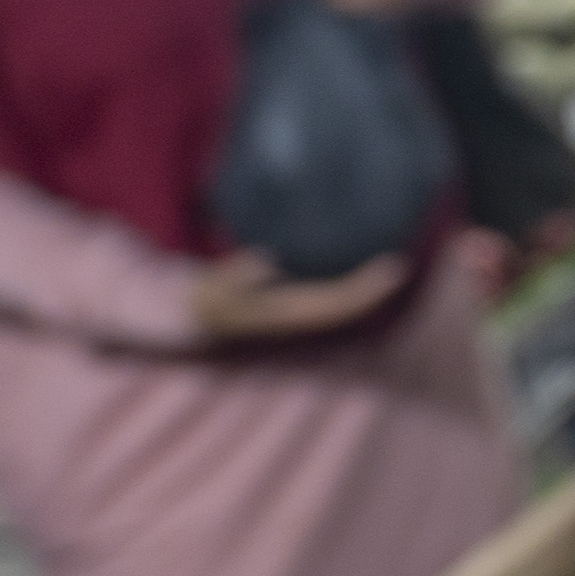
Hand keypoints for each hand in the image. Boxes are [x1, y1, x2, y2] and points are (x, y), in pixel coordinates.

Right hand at [187, 249, 409, 342]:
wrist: (175, 314)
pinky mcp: (280, 299)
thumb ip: (233, 277)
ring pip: (334, 301)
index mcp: (282, 316)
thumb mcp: (207, 290)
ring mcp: (286, 308)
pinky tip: (355, 260)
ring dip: (361, 286)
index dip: (365, 290)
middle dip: (371, 288)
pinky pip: (321, 291)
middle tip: (399, 264)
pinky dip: (341, 280)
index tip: (394, 269)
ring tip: (389, 265)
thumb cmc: (193, 302)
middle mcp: (290, 314)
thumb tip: (267, 260)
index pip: (335, 306)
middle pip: (341, 305)